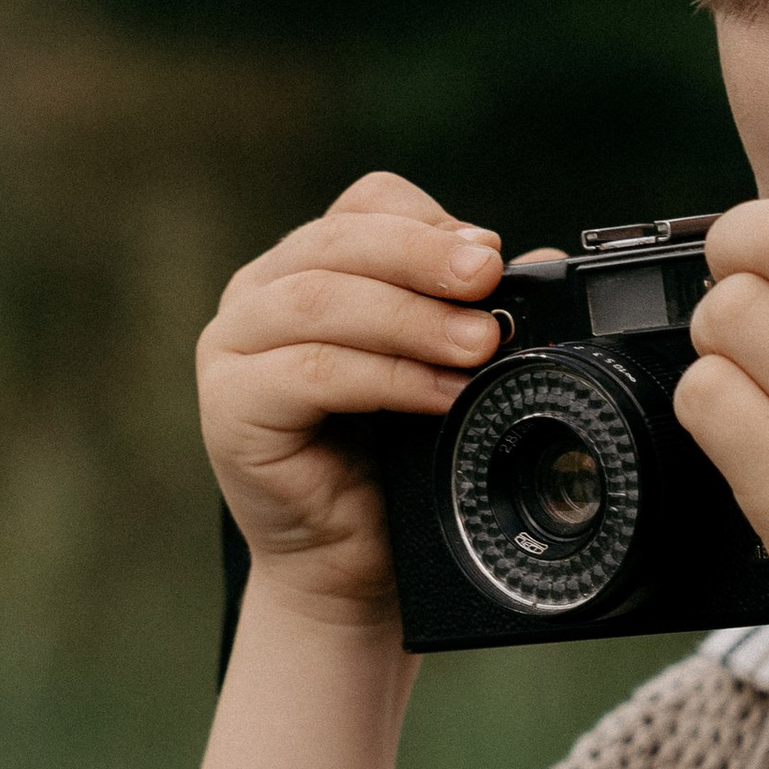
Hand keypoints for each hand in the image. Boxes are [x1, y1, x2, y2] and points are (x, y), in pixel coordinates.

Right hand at [200, 171, 508, 627]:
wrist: (350, 563)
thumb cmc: (392, 461)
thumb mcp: (441, 368)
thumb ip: (471, 311)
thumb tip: (540, 263)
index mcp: (308, 264)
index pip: (365, 205)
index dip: (429, 223)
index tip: (492, 257)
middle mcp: (259, 294)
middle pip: (340, 241)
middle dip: (425, 258)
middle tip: (489, 281)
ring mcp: (231, 348)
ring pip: (322, 300)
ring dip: (412, 318)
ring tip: (480, 346)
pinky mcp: (228, 406)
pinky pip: (309, 373)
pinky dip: (385, 377)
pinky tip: (439, 395)